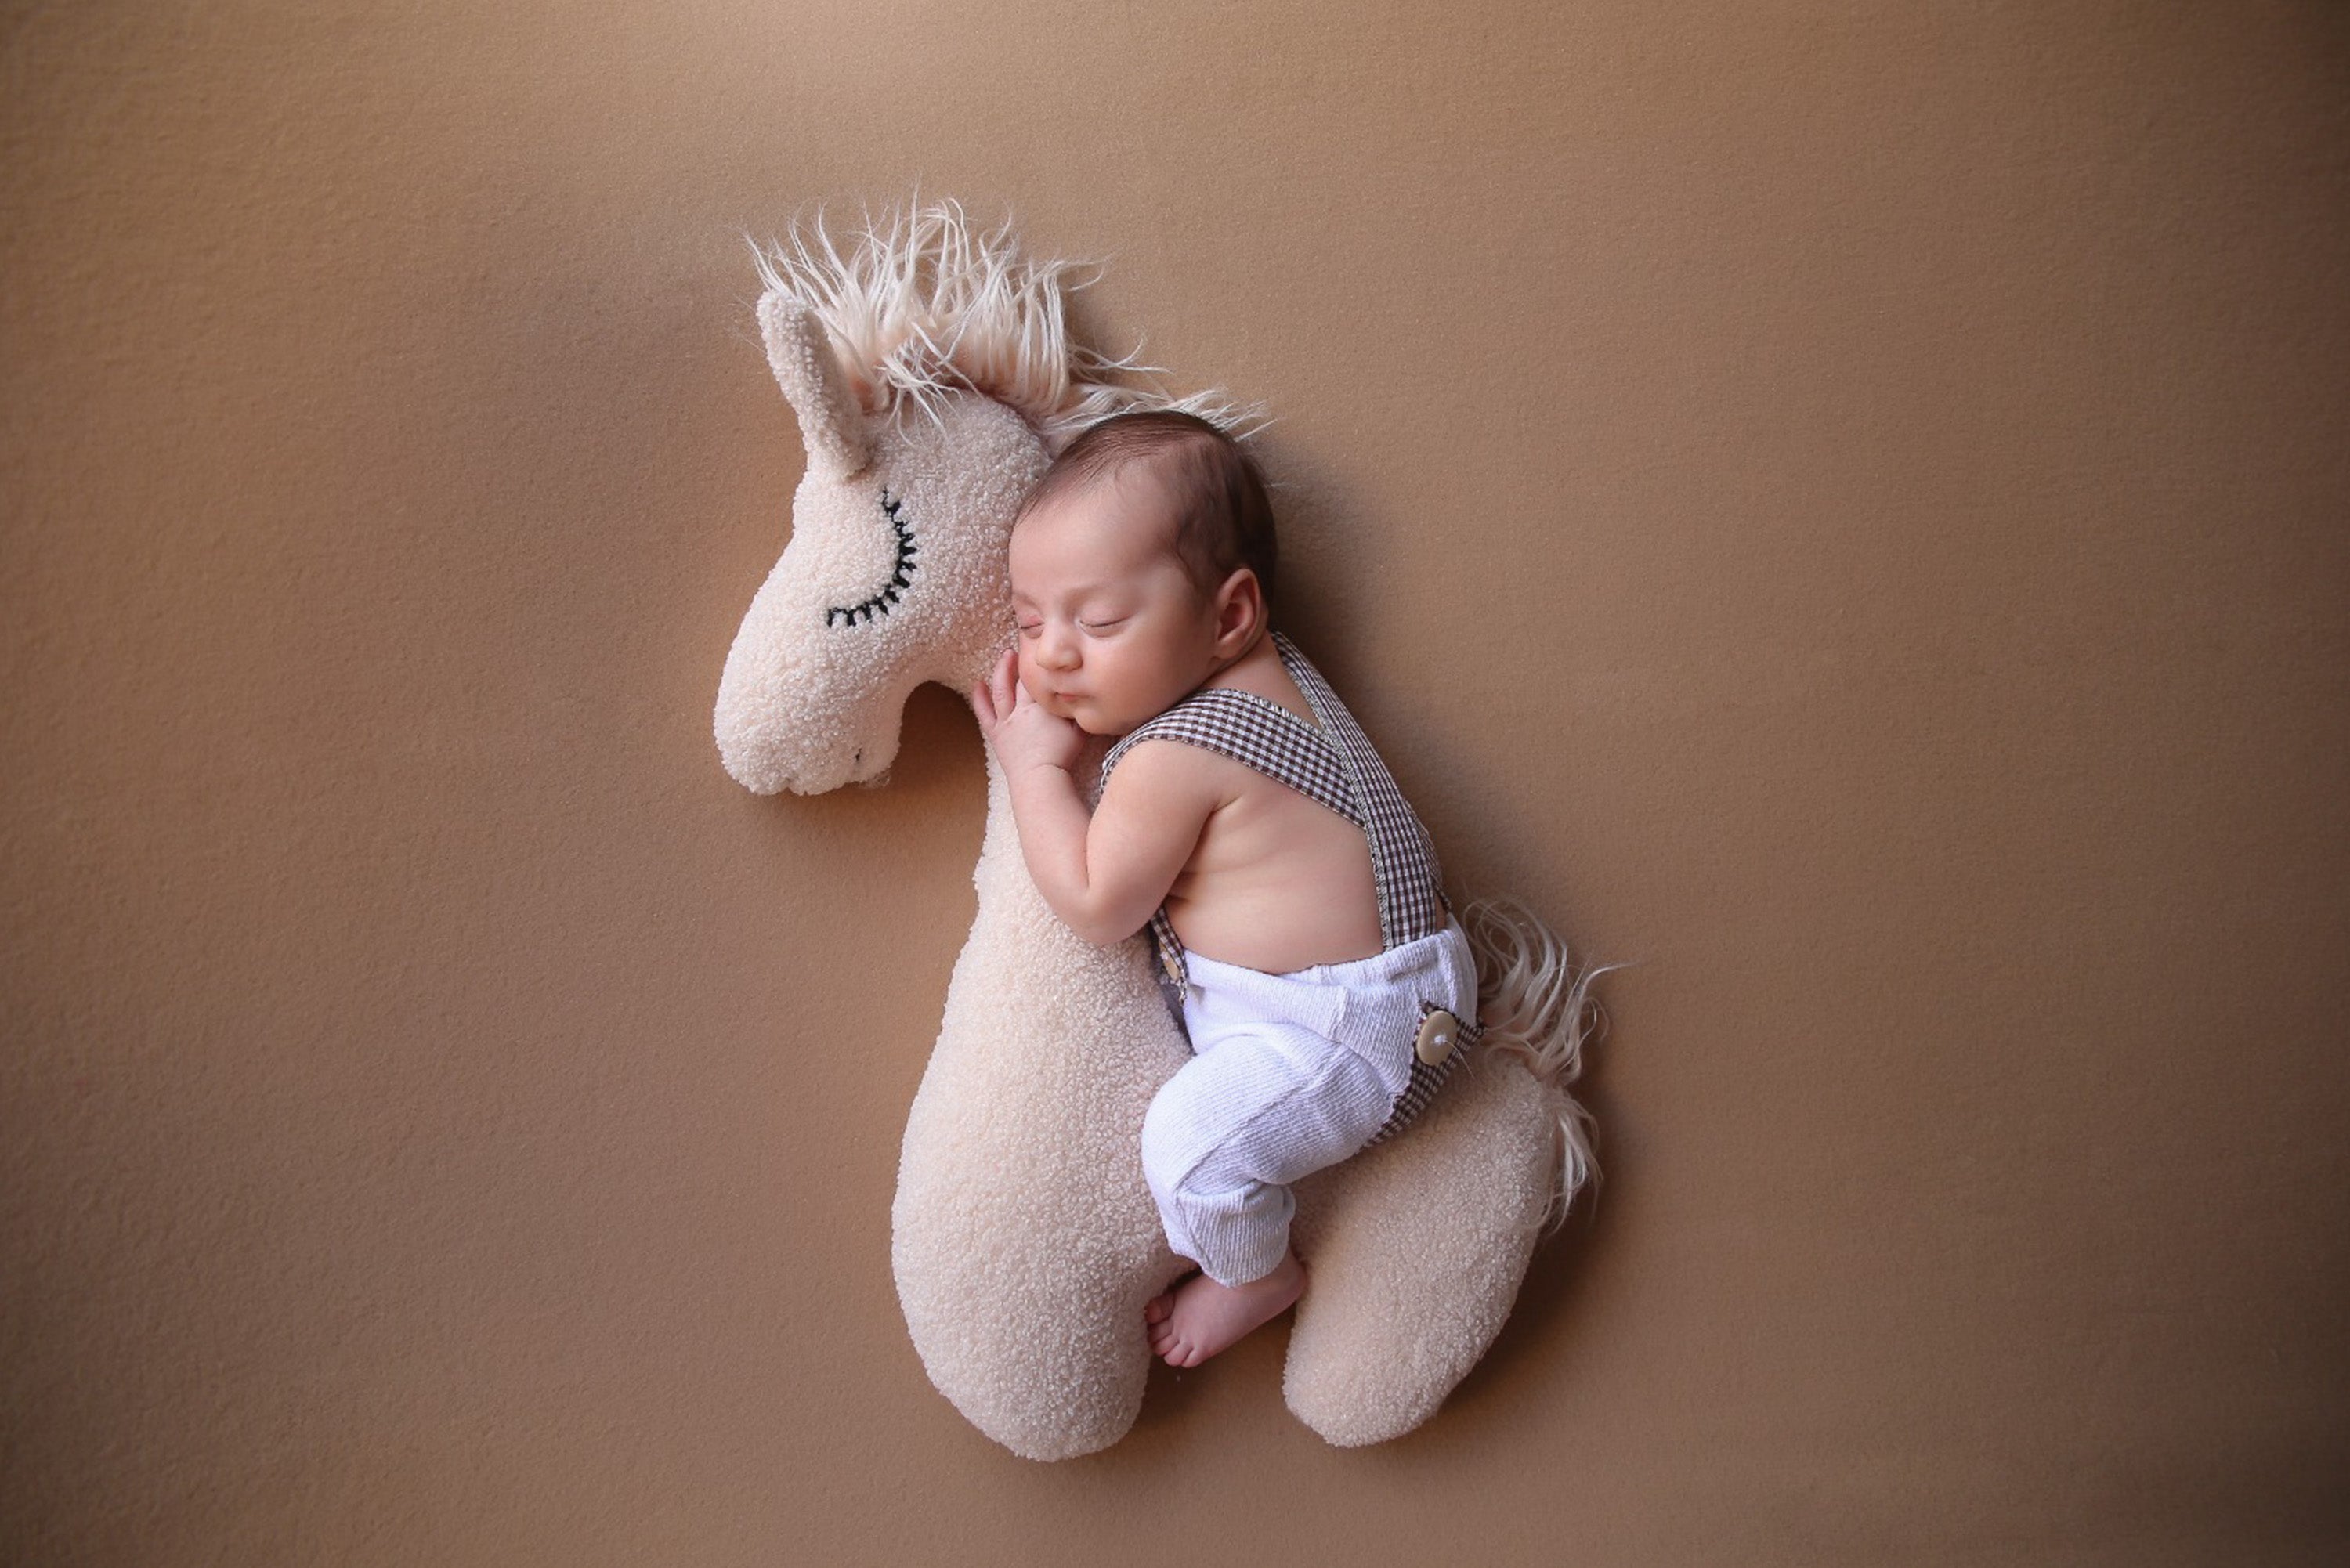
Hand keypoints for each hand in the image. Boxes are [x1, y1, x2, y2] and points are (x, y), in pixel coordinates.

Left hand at [972, 646, 1084, 775]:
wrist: (1040, 778)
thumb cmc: (1062, 756)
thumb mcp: (1080, 730)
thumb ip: (1080, 712)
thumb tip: (1088, 697)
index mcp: (1041, 706)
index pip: (1038, 678)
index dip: (1039, 663)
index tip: (1041, 650)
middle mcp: (1022, 710)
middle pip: (1020, 680)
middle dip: (1021, 661)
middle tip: (1022, 647)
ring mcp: (1007, 721)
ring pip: (1000, 690)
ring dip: (1001, 671)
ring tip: (1005, 656)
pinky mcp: (997, 734)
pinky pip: (985, 713)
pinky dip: (979, 698)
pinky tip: (977, 684)